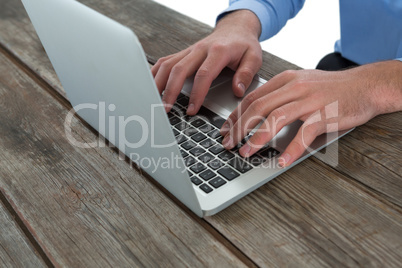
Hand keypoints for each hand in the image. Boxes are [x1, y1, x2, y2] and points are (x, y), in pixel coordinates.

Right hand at [151, 10, 262, 114]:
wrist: (236, 29)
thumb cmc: (244, 45)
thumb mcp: (254, 58)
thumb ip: (246, 74)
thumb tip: (237, 90)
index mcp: (218, 52)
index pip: (203, 74)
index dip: (196, 94)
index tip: (192, 110)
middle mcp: (200, 50)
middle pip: (178, 69)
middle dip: (170, 91)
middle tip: (166, 109)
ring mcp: (189, 51)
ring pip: (167, 65)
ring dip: (158, 84)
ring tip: (154, 102)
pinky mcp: (183, 53)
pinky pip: (164, 62)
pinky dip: (154, 74)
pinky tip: (151, 86)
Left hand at [220, 60, 401, 166]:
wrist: (365, 85)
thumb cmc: (332, 87)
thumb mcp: (301, 82)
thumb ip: (279, 94)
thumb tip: (256, 111)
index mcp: (286, 80)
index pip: (253, 97)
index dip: (236, 115)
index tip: (226, 129)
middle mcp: (295, 87)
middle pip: (258, 108)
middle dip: (239, 128)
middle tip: (229, 144)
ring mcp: (310, 100)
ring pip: (276, 118)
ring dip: (257, 138)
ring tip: (247, 153)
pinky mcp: (325, 114)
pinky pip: (304, 133)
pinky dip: (291, 149)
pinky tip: (281, 161)